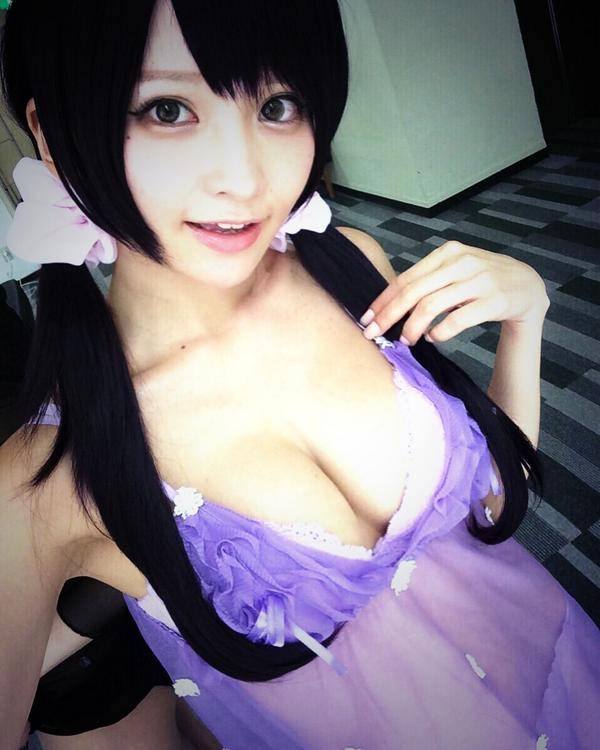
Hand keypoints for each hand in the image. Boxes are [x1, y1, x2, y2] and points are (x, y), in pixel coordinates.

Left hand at [360, 240, 549, 344]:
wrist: (527, 285)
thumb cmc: (482, 281)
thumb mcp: (455, 271)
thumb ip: (427, 281)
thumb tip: (388, 305)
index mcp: (447, 253)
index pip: (406, 279)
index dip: (383, 300)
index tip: (366, 319)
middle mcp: (461, 262)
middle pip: (414, 292)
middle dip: (389, 315)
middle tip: (374, 334)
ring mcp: (479, 280)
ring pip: (432, 306)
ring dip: (413, 327)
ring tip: (405, 340)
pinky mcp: (494, 300)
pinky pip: (458, 319)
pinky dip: (440, 332)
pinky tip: (433, 338)